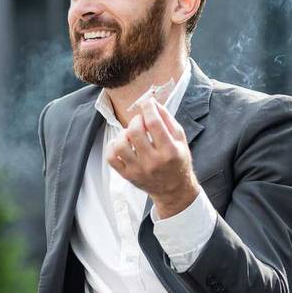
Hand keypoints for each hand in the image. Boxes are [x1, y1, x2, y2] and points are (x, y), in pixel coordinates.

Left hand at [105, 94, 197, 217]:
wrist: (173, 189)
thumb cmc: (178, 161)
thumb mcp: (180, 139)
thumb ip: (167, 119)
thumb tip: (152, 103)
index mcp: (169, 151)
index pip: (154, 123)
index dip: (148, 108)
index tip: (147, 103)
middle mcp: (153, 162)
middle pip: (134, 132)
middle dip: (136, 120)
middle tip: (141, 121)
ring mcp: (138, 170)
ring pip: (120, 145)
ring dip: (124, 133)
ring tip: (132, 134)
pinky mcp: (127, 176)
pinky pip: (111, 158)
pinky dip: (113, 146)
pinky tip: (123, 144)